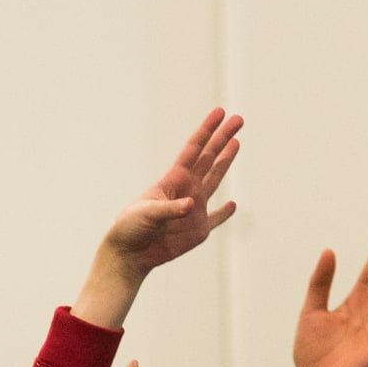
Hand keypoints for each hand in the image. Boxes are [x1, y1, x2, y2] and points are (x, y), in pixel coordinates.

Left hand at [100, 108, 241, 277]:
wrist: (129, 253)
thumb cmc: (131, 227)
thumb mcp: (147, 214)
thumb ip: (170, 209)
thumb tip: (192, 205)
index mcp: (173, 179)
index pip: (194, 149)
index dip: (207, 130)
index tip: (220, 113)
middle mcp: (186, 190)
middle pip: (209, 158)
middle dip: (223, 139)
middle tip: (238, 120)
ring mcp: (194, 209)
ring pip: (214, 180)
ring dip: (225, 162)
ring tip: (236, 144)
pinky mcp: (198, 230)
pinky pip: (216, 219)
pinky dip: (224, 213)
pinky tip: (232, 204)